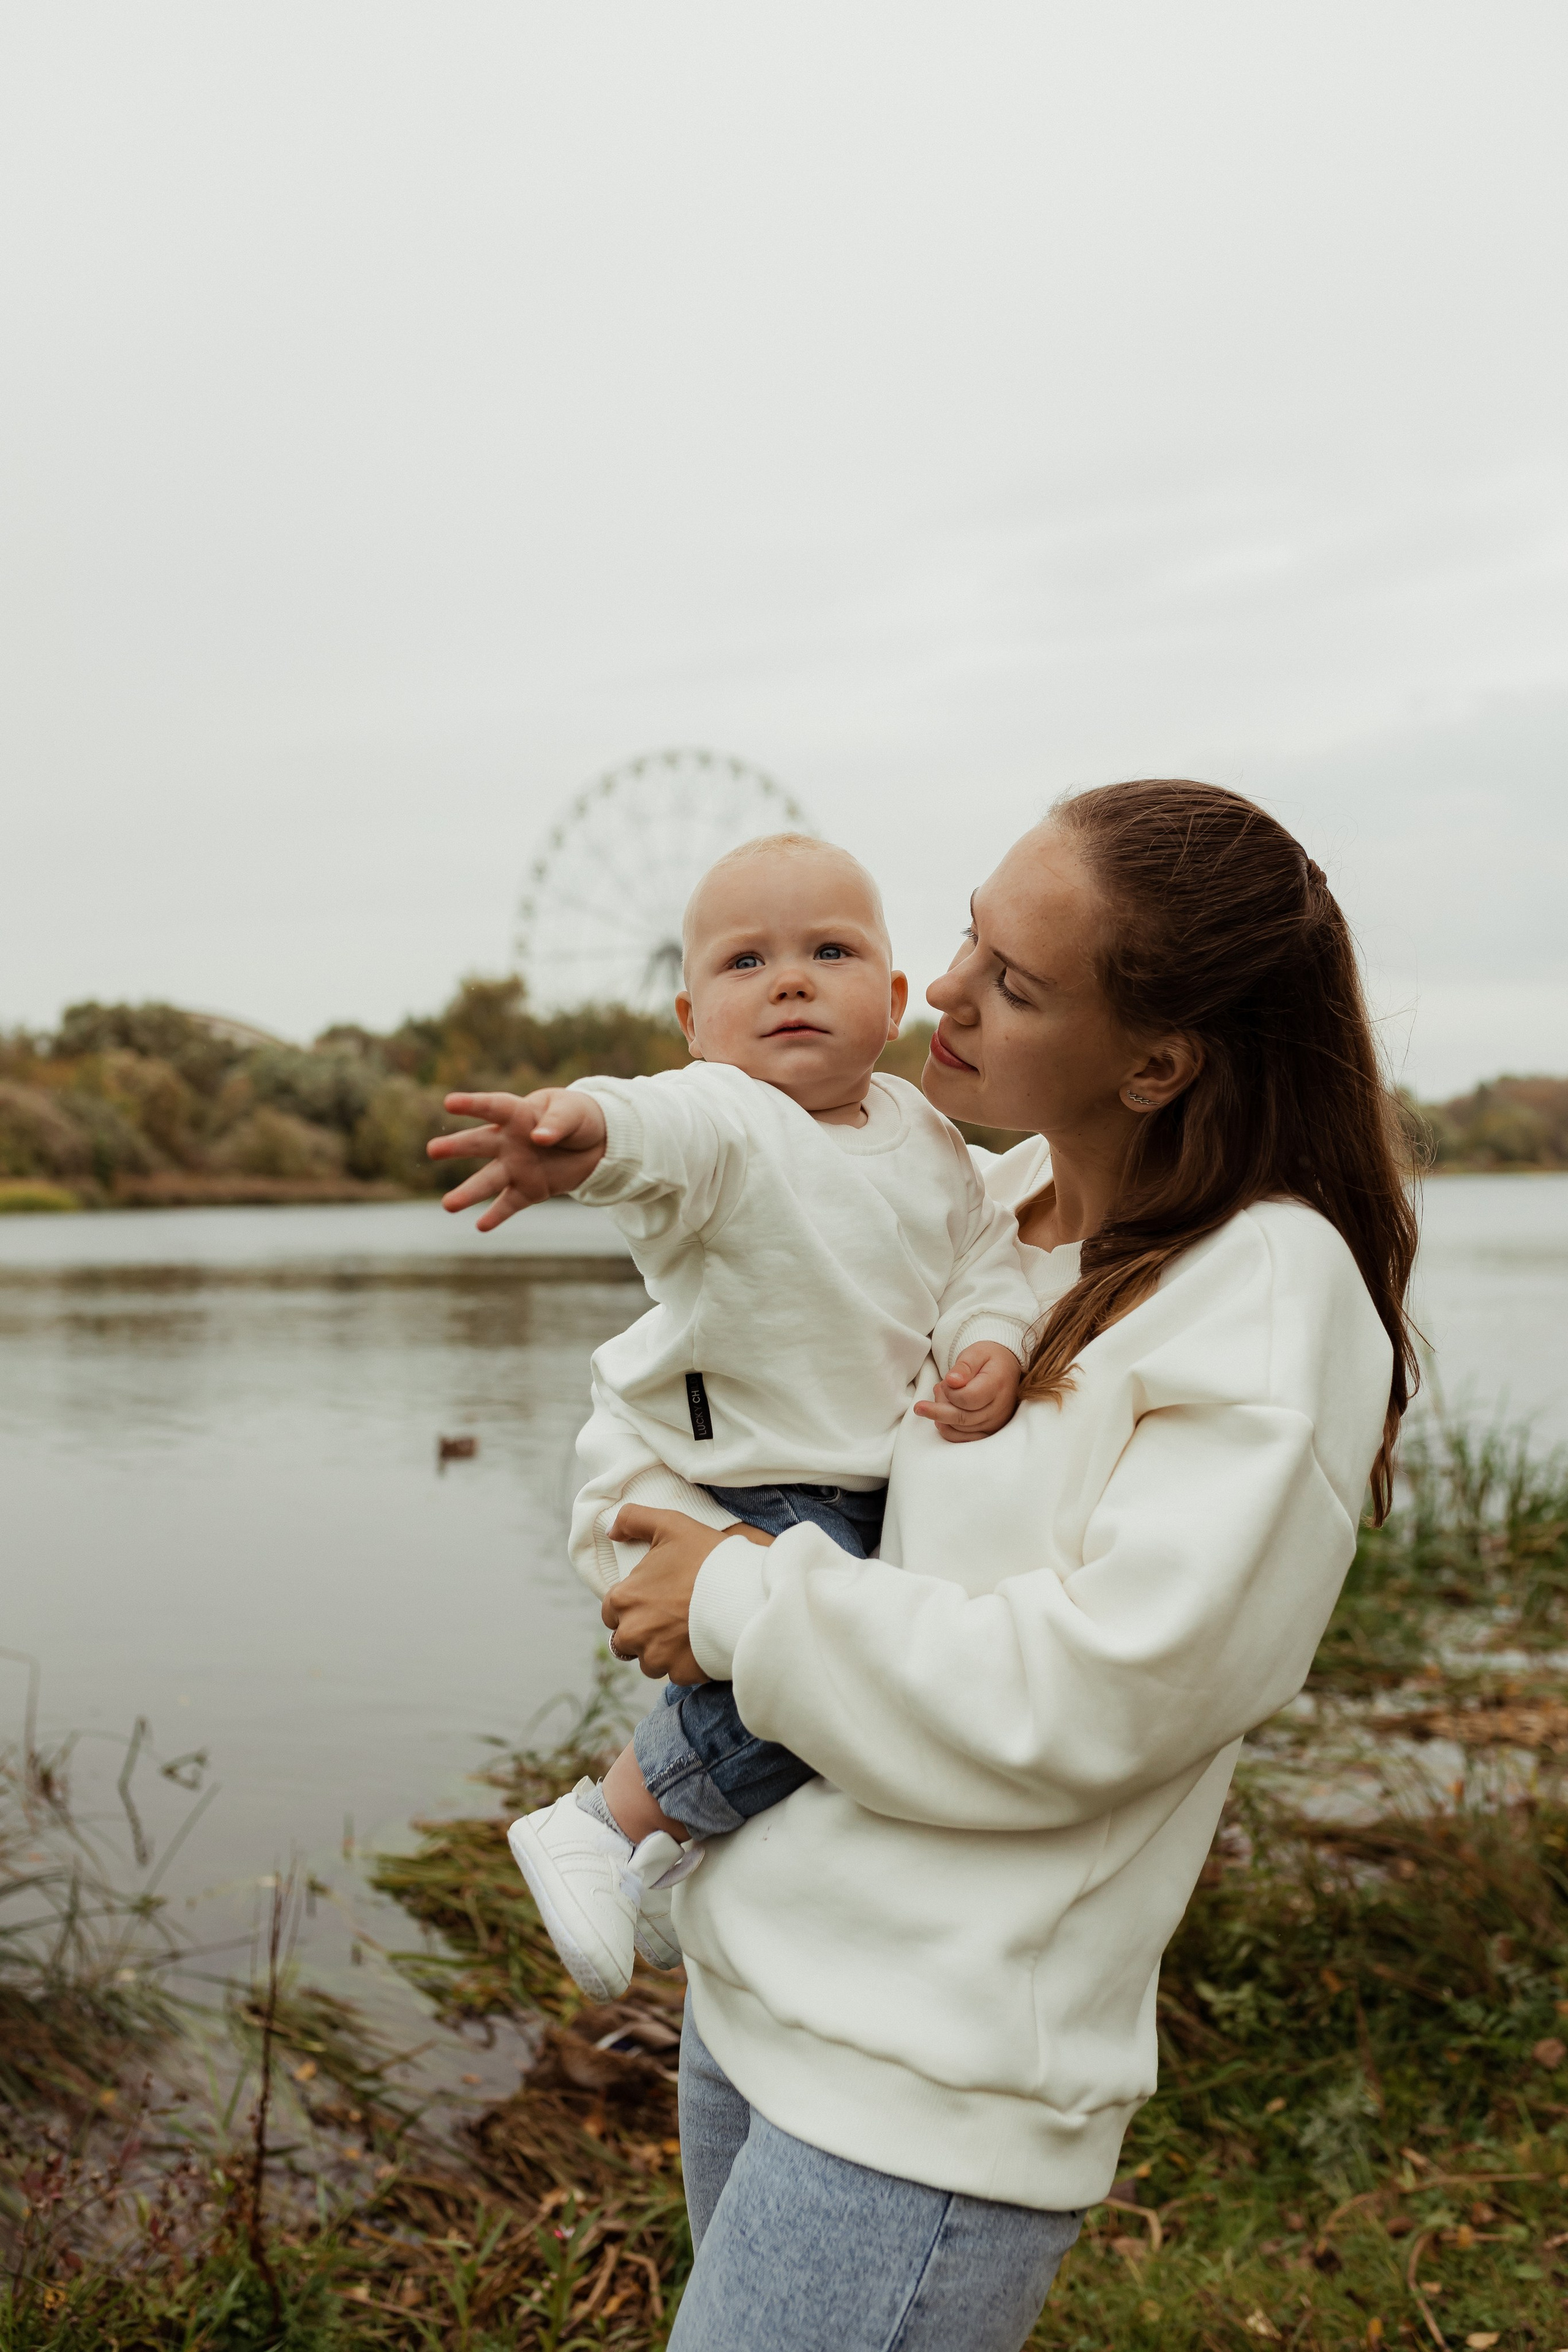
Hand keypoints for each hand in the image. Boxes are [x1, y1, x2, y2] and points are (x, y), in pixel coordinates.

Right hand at [426, 1089, 607, 1229]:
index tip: (450, 1103)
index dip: (473, 1104)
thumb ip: (557, 1123)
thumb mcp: (573, 1112)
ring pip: (488, 1180)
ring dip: (468, 1193)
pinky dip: (496, 1216)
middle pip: (479, 1143)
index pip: (493, 1107)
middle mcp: (509, 1141)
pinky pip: (509, 1204)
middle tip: (432, 1150)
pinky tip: (481, 1226)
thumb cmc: (577, 1118)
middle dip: (456, 1147)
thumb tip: (538, 1138)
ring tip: (448, 1206)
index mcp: (518, 1114)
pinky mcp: (529, 1190)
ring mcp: (516, 1167)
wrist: (596, 1143)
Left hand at [602, 1506, 772, 1681]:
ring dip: (662, 1651)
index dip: (632, 1604)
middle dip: (643, 1631)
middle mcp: (632, 1634)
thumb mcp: (670, 1525)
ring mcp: (656, 1658)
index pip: (611, 1611)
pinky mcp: (681, 1674)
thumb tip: (611, 1530)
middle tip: (671, 1616)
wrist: (746, 1591)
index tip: (654, 1598)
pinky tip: (703, 1644)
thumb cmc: (707, 1556)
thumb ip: (634, 1520)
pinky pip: (676, 1673)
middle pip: (626, 1641)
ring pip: (649, 1661)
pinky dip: (686, 1663)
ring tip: (687, 1631)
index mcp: (623, 1600)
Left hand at [913, 1340, 1021, 1442]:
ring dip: (942, 1416)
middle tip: (936, 1389)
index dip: (950, 1392)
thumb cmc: (989, 1360)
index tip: (946, 1381)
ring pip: (959, 1430)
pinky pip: (964, 1440)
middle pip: (961, 1418)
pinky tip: (941, 1418)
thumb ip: (964, 1366)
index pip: (967, 1398)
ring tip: (941, 1397)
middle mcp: (1000, 1408)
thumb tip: (951, 1381)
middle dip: (939, 1406)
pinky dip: (948, 1430)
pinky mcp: (990, 1431)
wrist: (1006, 1369)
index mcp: (998, 1384)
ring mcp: (996, 1423)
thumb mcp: (976, 1353)